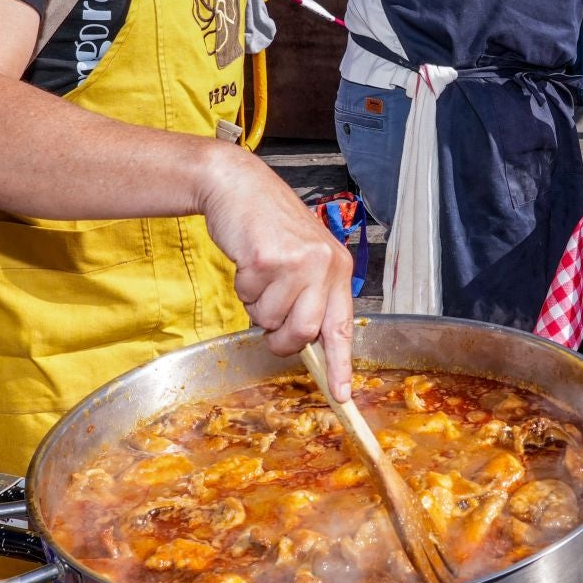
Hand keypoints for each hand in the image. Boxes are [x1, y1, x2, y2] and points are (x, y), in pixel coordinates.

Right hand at [200, 146, 354, 399]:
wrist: (240, 187)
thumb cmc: (271, 226)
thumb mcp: (305, 258)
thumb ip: (311, 296)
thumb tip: (305, 343)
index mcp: (338, 268)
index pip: (342, 327)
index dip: (341, 365)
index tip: (342, 395)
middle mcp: (323, 265)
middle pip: (303, 332)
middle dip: (280, 337)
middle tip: (270, 320)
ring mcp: (296, 262)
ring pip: (270, 319)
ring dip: (257, 305)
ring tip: (261, 275)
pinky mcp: (266, 259)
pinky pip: (248, 298)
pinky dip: (242, 288)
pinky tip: (249, 261)